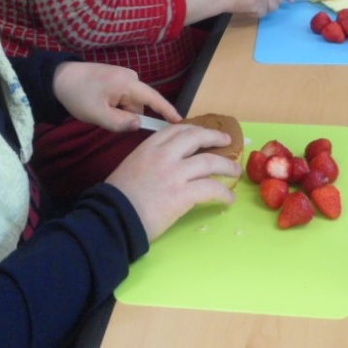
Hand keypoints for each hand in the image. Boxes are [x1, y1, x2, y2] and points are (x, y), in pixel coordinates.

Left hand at [51, 62, 180, 131]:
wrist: (59, 77)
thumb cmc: (78, 94)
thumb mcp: (97, 114)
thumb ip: (120, 123)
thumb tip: (139, 124)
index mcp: (127, 83)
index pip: (154, 98)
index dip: (167, 110)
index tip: (180, 121)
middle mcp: (130, 77)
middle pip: (139, 105)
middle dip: (126, 116)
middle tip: (104, 119)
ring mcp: (124, 77)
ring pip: (130, 104)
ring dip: (118, 112)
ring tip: (98, 110)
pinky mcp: (117, 79)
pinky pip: (123, 98)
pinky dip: (115, 106)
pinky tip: (99, 104)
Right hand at [107, 124, 239, 240]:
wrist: (112, 218)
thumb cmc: (116, 198)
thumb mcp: (130, 168)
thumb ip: (149, 162)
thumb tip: (165, 169)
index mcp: (148, 148)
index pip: (176, 130)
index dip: (194, 129)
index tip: (204, 133)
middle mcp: (164, 155)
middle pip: (196, 137)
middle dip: (215, 137)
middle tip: (226, 141)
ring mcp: (175, 173)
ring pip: (209, 162)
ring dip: (226, 166)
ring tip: (235, 171)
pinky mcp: (183, 194)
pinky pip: (211, 189)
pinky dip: (224, 193)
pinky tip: (229, 199)